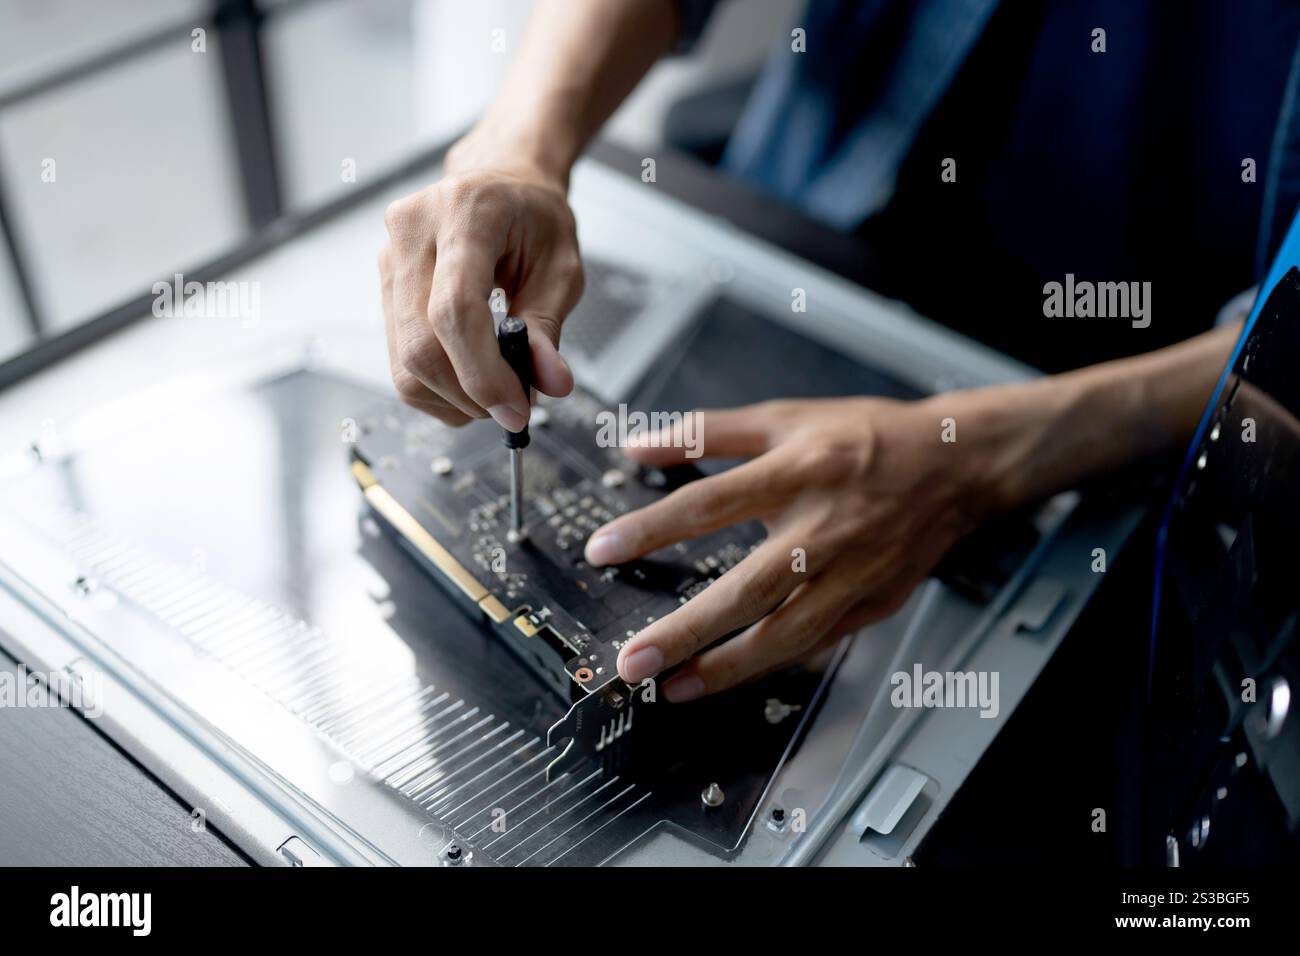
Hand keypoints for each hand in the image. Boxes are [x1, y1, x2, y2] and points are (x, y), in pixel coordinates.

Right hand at [378, 136, 582, 429]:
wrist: (499, 181)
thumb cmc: (532, 217)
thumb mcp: (561, 266)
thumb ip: (550, 327)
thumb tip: (549, 383)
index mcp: (465, 213)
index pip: (455, 311)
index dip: (482, 373)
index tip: (515, 408)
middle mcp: (413, 230)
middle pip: (420, 345)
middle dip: (468, 394)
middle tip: (510, 407)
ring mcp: (389, 257)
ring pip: (403, 361)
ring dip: (450, 398)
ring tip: (494, 391)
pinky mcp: (383, 284)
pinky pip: (398, 357)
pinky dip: (436, 387)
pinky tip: (469, 379)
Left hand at [582, 397, 1003, 700]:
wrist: (956, 464)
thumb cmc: (868, 438)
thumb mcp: (785, 418)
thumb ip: (707, 432)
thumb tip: (638, 443)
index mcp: (797, 473)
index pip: (709, 503)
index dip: (652, 529)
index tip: (603, 550)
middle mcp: (824, 529)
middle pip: (746, 589)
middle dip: (685, 632)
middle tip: (635, 661)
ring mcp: (852, 574)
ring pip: (785, 635)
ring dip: (726, 669)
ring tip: (675, 688)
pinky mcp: (872, 604)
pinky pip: (816, 645)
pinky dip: (772, 666)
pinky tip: (733, 678)